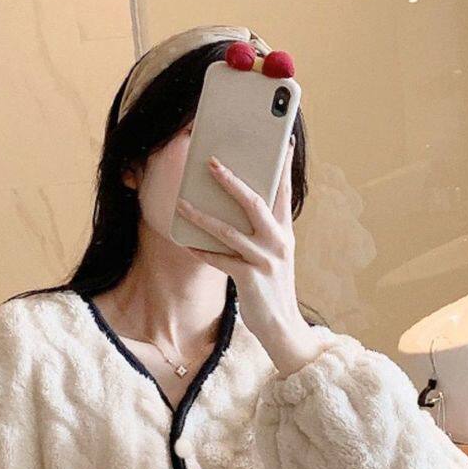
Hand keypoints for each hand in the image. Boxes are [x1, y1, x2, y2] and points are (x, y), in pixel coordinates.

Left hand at [175, 141, 329, 376]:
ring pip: (229, 231)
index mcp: (285, 233)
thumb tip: (234, 207)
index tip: (284, 140)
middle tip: (210, 162)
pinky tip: (184, 241)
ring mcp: (265, 261)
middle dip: (231, 180)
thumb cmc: (272, 288)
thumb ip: (262, 232)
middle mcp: (278, 242)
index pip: (284, 191)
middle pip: (254, 202)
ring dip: (202, 215)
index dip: (283, 165)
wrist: (283, 328)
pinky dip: (201, 251)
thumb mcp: (274, 256)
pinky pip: (219, 260)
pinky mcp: (250, 280)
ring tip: (181, 203)